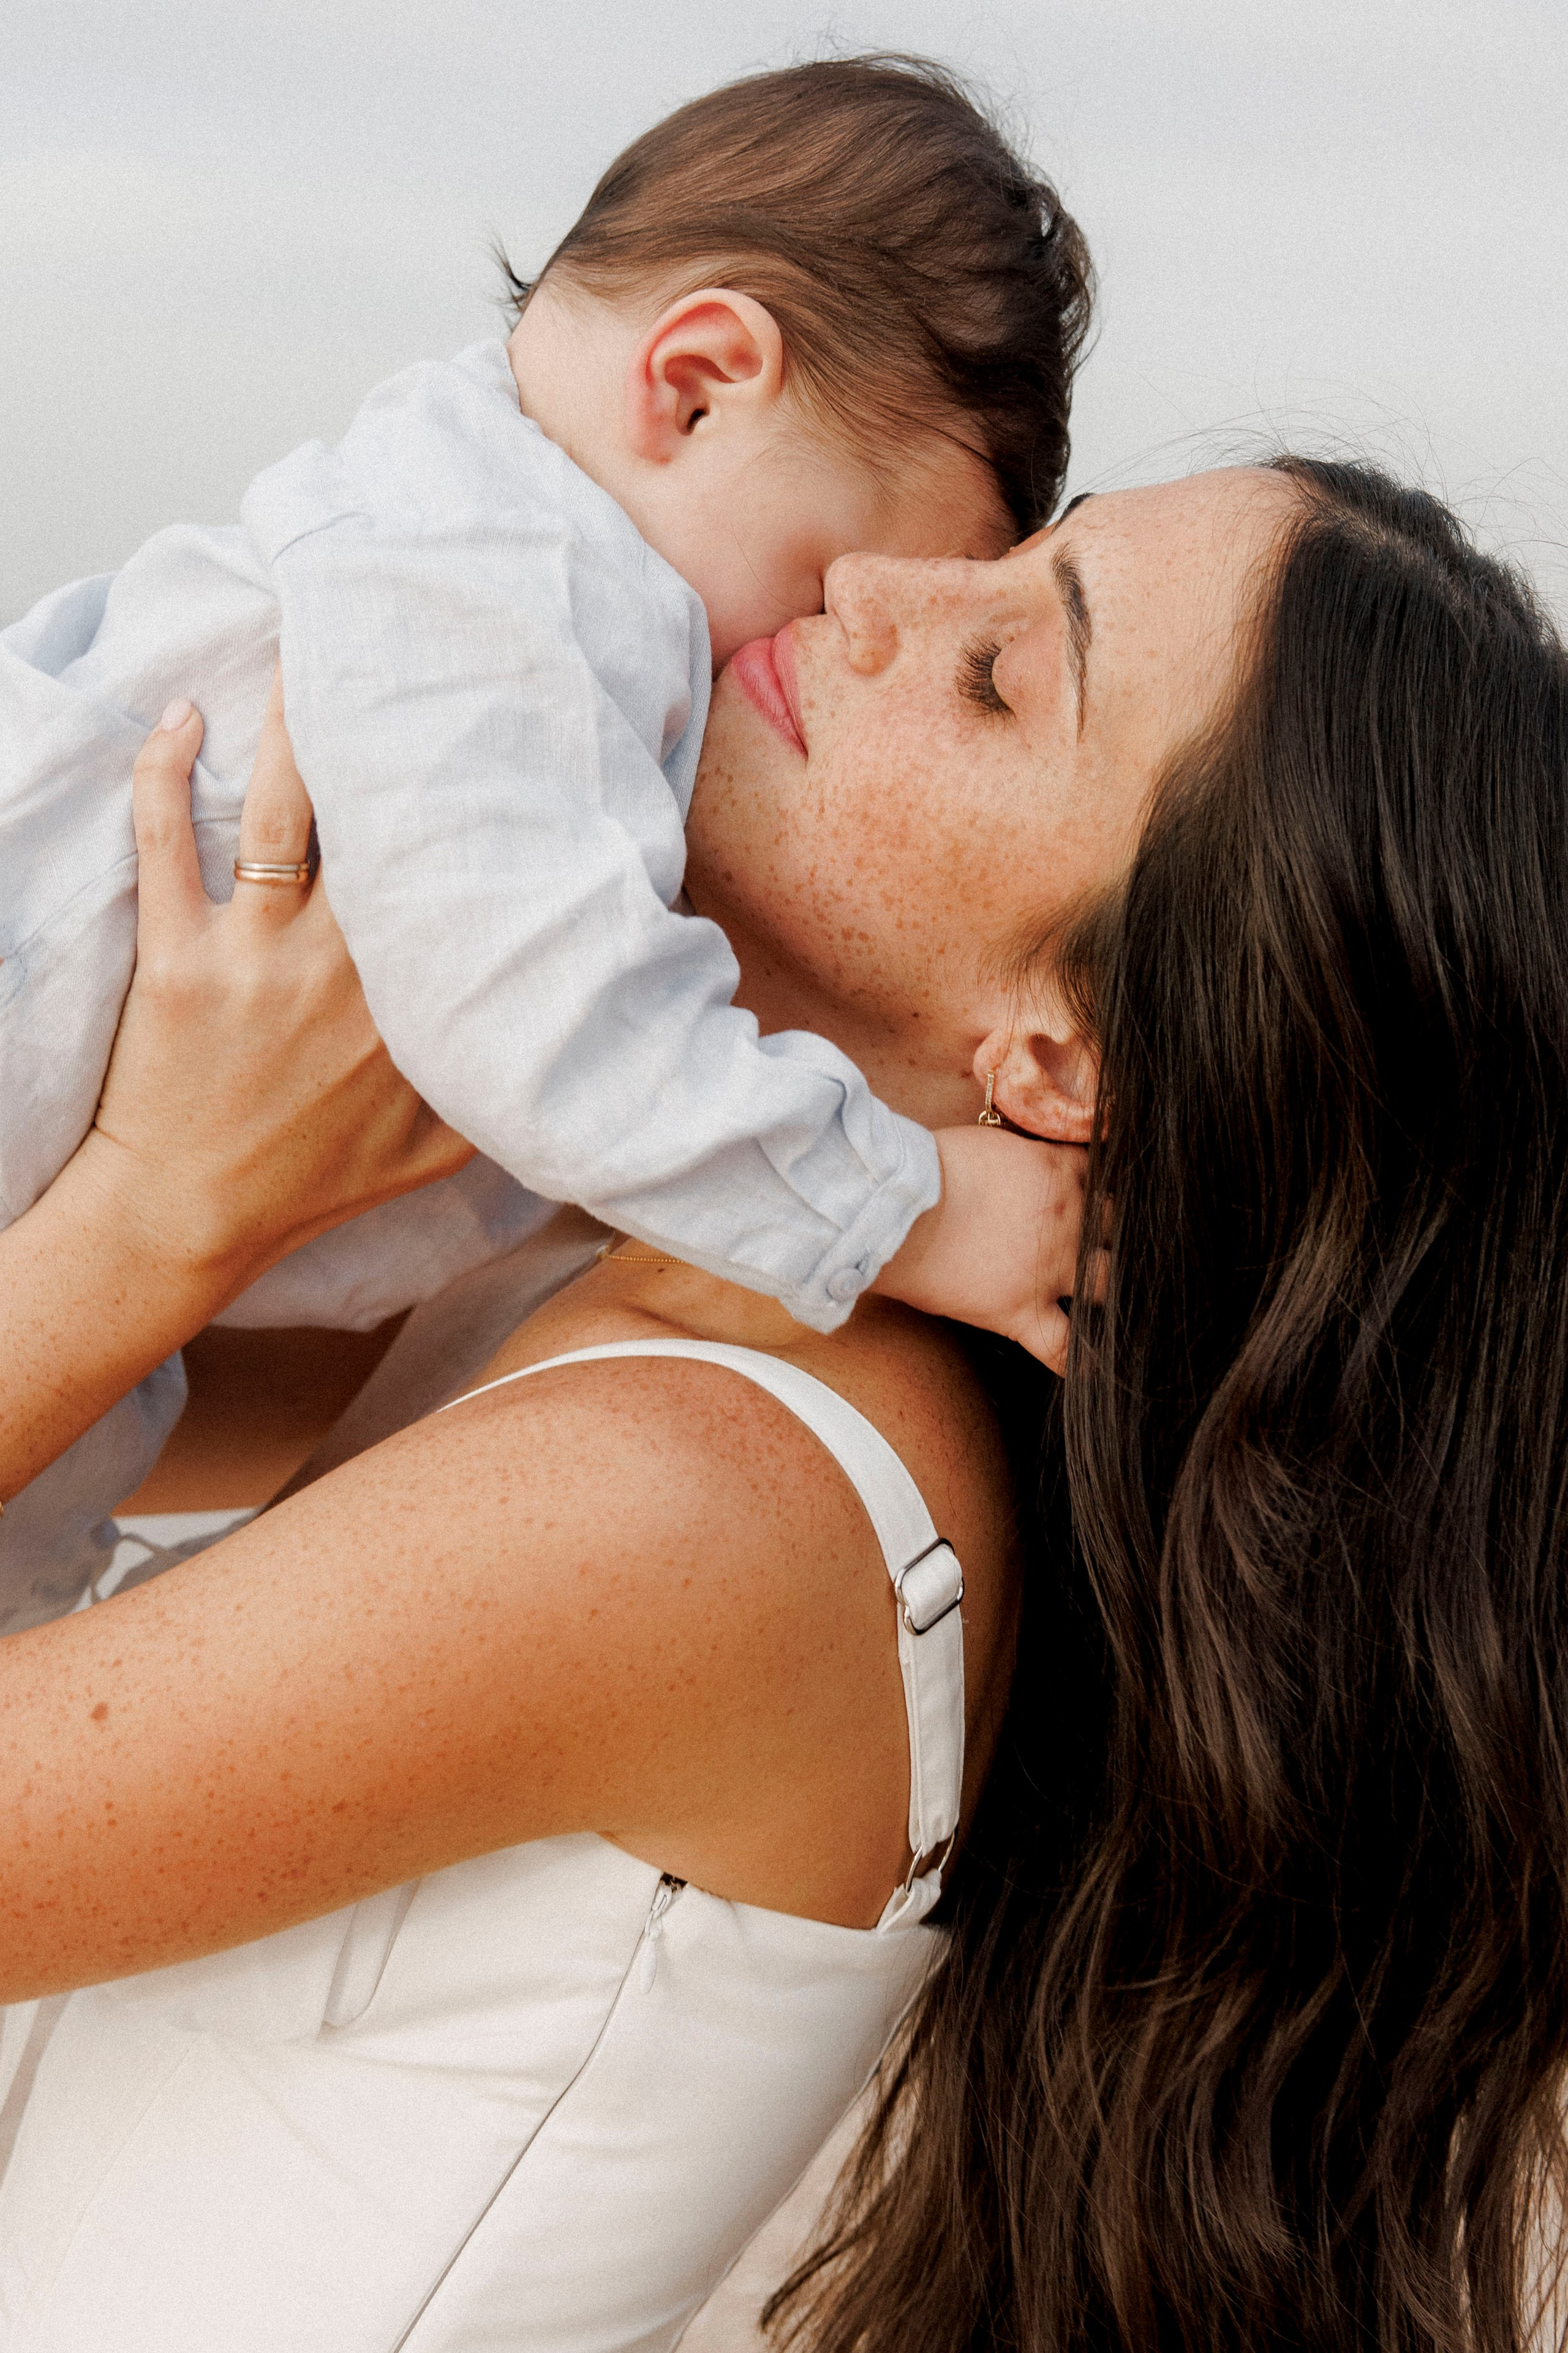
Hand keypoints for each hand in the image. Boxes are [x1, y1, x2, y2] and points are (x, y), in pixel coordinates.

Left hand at [81, 680, 473, 1302]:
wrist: (191, 1218)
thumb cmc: (313, 1183)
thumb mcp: (439, 1151)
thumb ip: (499, 1090)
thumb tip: (570, 1044)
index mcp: (412, 1007)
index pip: (452, 883)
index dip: (475, 807)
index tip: (500, 742)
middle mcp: (343, 971)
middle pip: (376, 822)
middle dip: (393, 733)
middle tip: (407, 650)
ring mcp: (256, 960)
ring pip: (282, 811)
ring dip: (290, 722)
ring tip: (305, 648)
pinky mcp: (175, 958)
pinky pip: (167, 844)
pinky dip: (168, 771)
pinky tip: (182, 715)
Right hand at [871, 1125, 1095, 1372]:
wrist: (897, 1209)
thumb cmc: (932, 1167)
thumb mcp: (994, 1143)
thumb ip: (1028, 1157)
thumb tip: (1031, 1165)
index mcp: (1062, 1172)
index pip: (1108, 1176)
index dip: (1104, 1186)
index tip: (1099, 1193)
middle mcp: (1070, 1222)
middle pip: (1118, 1228)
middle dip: (1115, 1234)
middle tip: (1107, 1243)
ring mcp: (1051, 1272)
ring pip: (1109, 1285)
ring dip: (1109, 1289)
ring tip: (1111, 1297)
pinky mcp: (1021, 1312)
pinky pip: (1064, 1349)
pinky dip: (1080, 1361)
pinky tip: (1092, 1365)